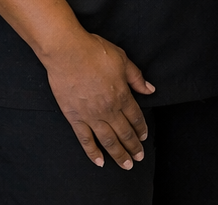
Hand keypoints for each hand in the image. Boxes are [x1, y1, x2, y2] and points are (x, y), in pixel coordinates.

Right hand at [42, 30, 154, 169]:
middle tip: (139, 158)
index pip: (135, 118)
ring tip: (126, 165)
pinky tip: (99, 162)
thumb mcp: (122, 60)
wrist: (67, 53)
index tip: (144, 138)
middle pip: (124, 133)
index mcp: (122, 95)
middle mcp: (108, 110)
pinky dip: (93, 152)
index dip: (141, 129)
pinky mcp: (74, 117)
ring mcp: (91, 116)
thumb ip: (136, 77)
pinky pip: (85, 140)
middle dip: (133, 147)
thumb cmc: (95, 52)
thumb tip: (150, 89)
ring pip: (108, 140)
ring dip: (118, 154)